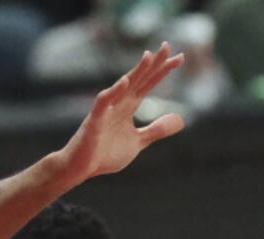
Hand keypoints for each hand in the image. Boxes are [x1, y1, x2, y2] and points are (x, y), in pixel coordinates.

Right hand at [57, 44, 185, 184]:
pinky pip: (104, 103)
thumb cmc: (105, 154)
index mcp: (129, 107)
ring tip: (149, 56)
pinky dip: (114, 92)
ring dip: (136, 72)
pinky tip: (124, 82)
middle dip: (153, 63)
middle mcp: (119, 103)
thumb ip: (156, 130)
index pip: (149, 84)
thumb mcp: (138, 142)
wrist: (81, 169)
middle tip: (168, 45)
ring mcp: (106, 110)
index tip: (180, 58)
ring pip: (123, 87)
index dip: (163, 71)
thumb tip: (181, 119)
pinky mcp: (95, 121)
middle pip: (139, 79)